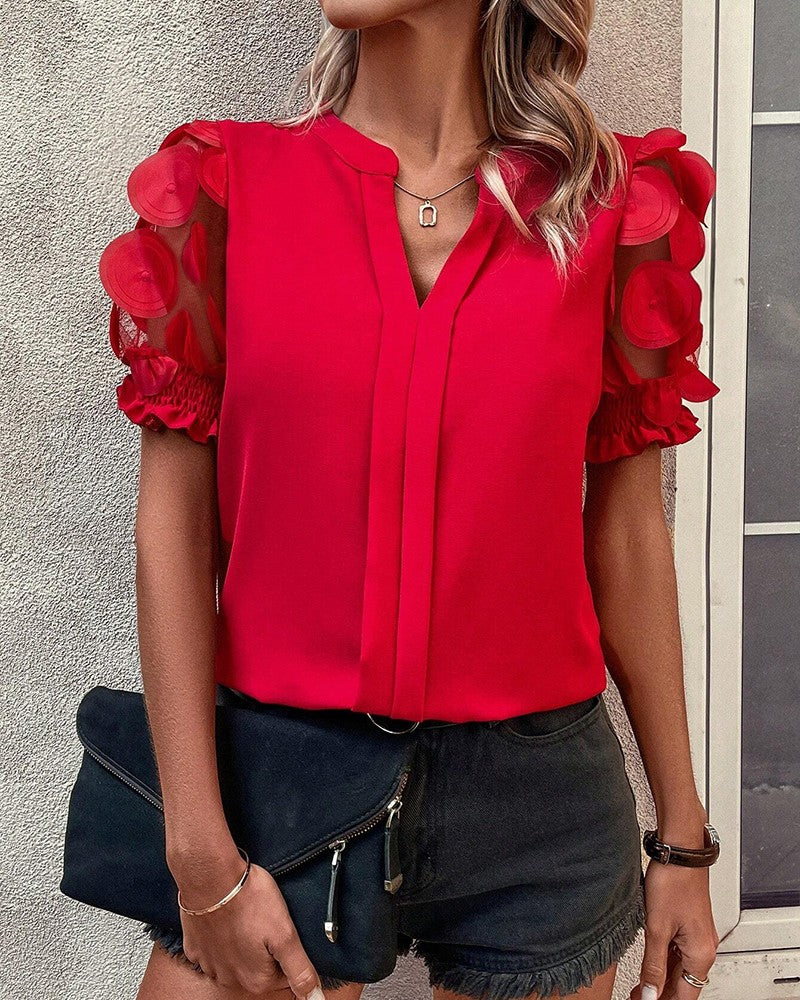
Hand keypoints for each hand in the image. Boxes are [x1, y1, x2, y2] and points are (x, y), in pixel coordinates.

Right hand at [178, 857, 325, 998]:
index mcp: (256, 980)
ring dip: (243, 944)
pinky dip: (220, 937)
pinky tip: (226, 919)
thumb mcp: (285, 935)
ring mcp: (210, 964)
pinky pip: (213, 949)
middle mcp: (231, 979)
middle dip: (266, 949)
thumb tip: (313, 996)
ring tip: (247, 916)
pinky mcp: (196, 948)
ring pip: (236, 960)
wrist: (211, 878)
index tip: (283, 930)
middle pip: (260, 969)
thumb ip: (300, 970)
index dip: (288, 951)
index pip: (285, 977)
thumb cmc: (249, 901)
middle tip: (265, 920)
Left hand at [630, 858, 719, 999]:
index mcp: (701, 954)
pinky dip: (664, 962)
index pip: (685, 995)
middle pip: (684, 984)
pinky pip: (678, 952)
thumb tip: (651, 993)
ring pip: (680, 969)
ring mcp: (697, 937)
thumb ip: (654, 965)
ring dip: (662, 978)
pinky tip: (650, 963)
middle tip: (638, 996)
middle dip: (661, 993)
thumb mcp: (657, 928)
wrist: (680, 853)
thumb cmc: (674, 882)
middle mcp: (704, 948)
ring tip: (640, 985)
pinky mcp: (689, 925)